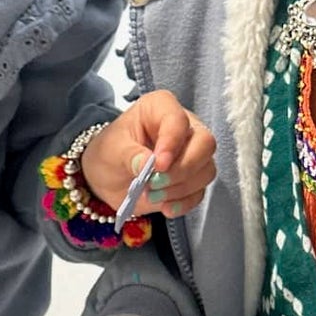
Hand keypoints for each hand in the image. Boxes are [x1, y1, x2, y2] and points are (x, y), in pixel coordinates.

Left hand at [79, 91, 215, 216]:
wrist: (108, 177)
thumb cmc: (110, 153)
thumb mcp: (112, 150)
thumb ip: (130, 155)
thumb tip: (148, 166)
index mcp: (161, 108)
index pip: (179, 120)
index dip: (172, 143)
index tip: (158, 165)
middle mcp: (184, 127)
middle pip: (205, 144)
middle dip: (183, 169)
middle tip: (155, 183)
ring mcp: (193, 153)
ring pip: (207, 170)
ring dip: (180, 189)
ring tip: (152, 195)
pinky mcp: (193, 179)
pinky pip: (200, 192)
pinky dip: (182, 202)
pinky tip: (164, 207)